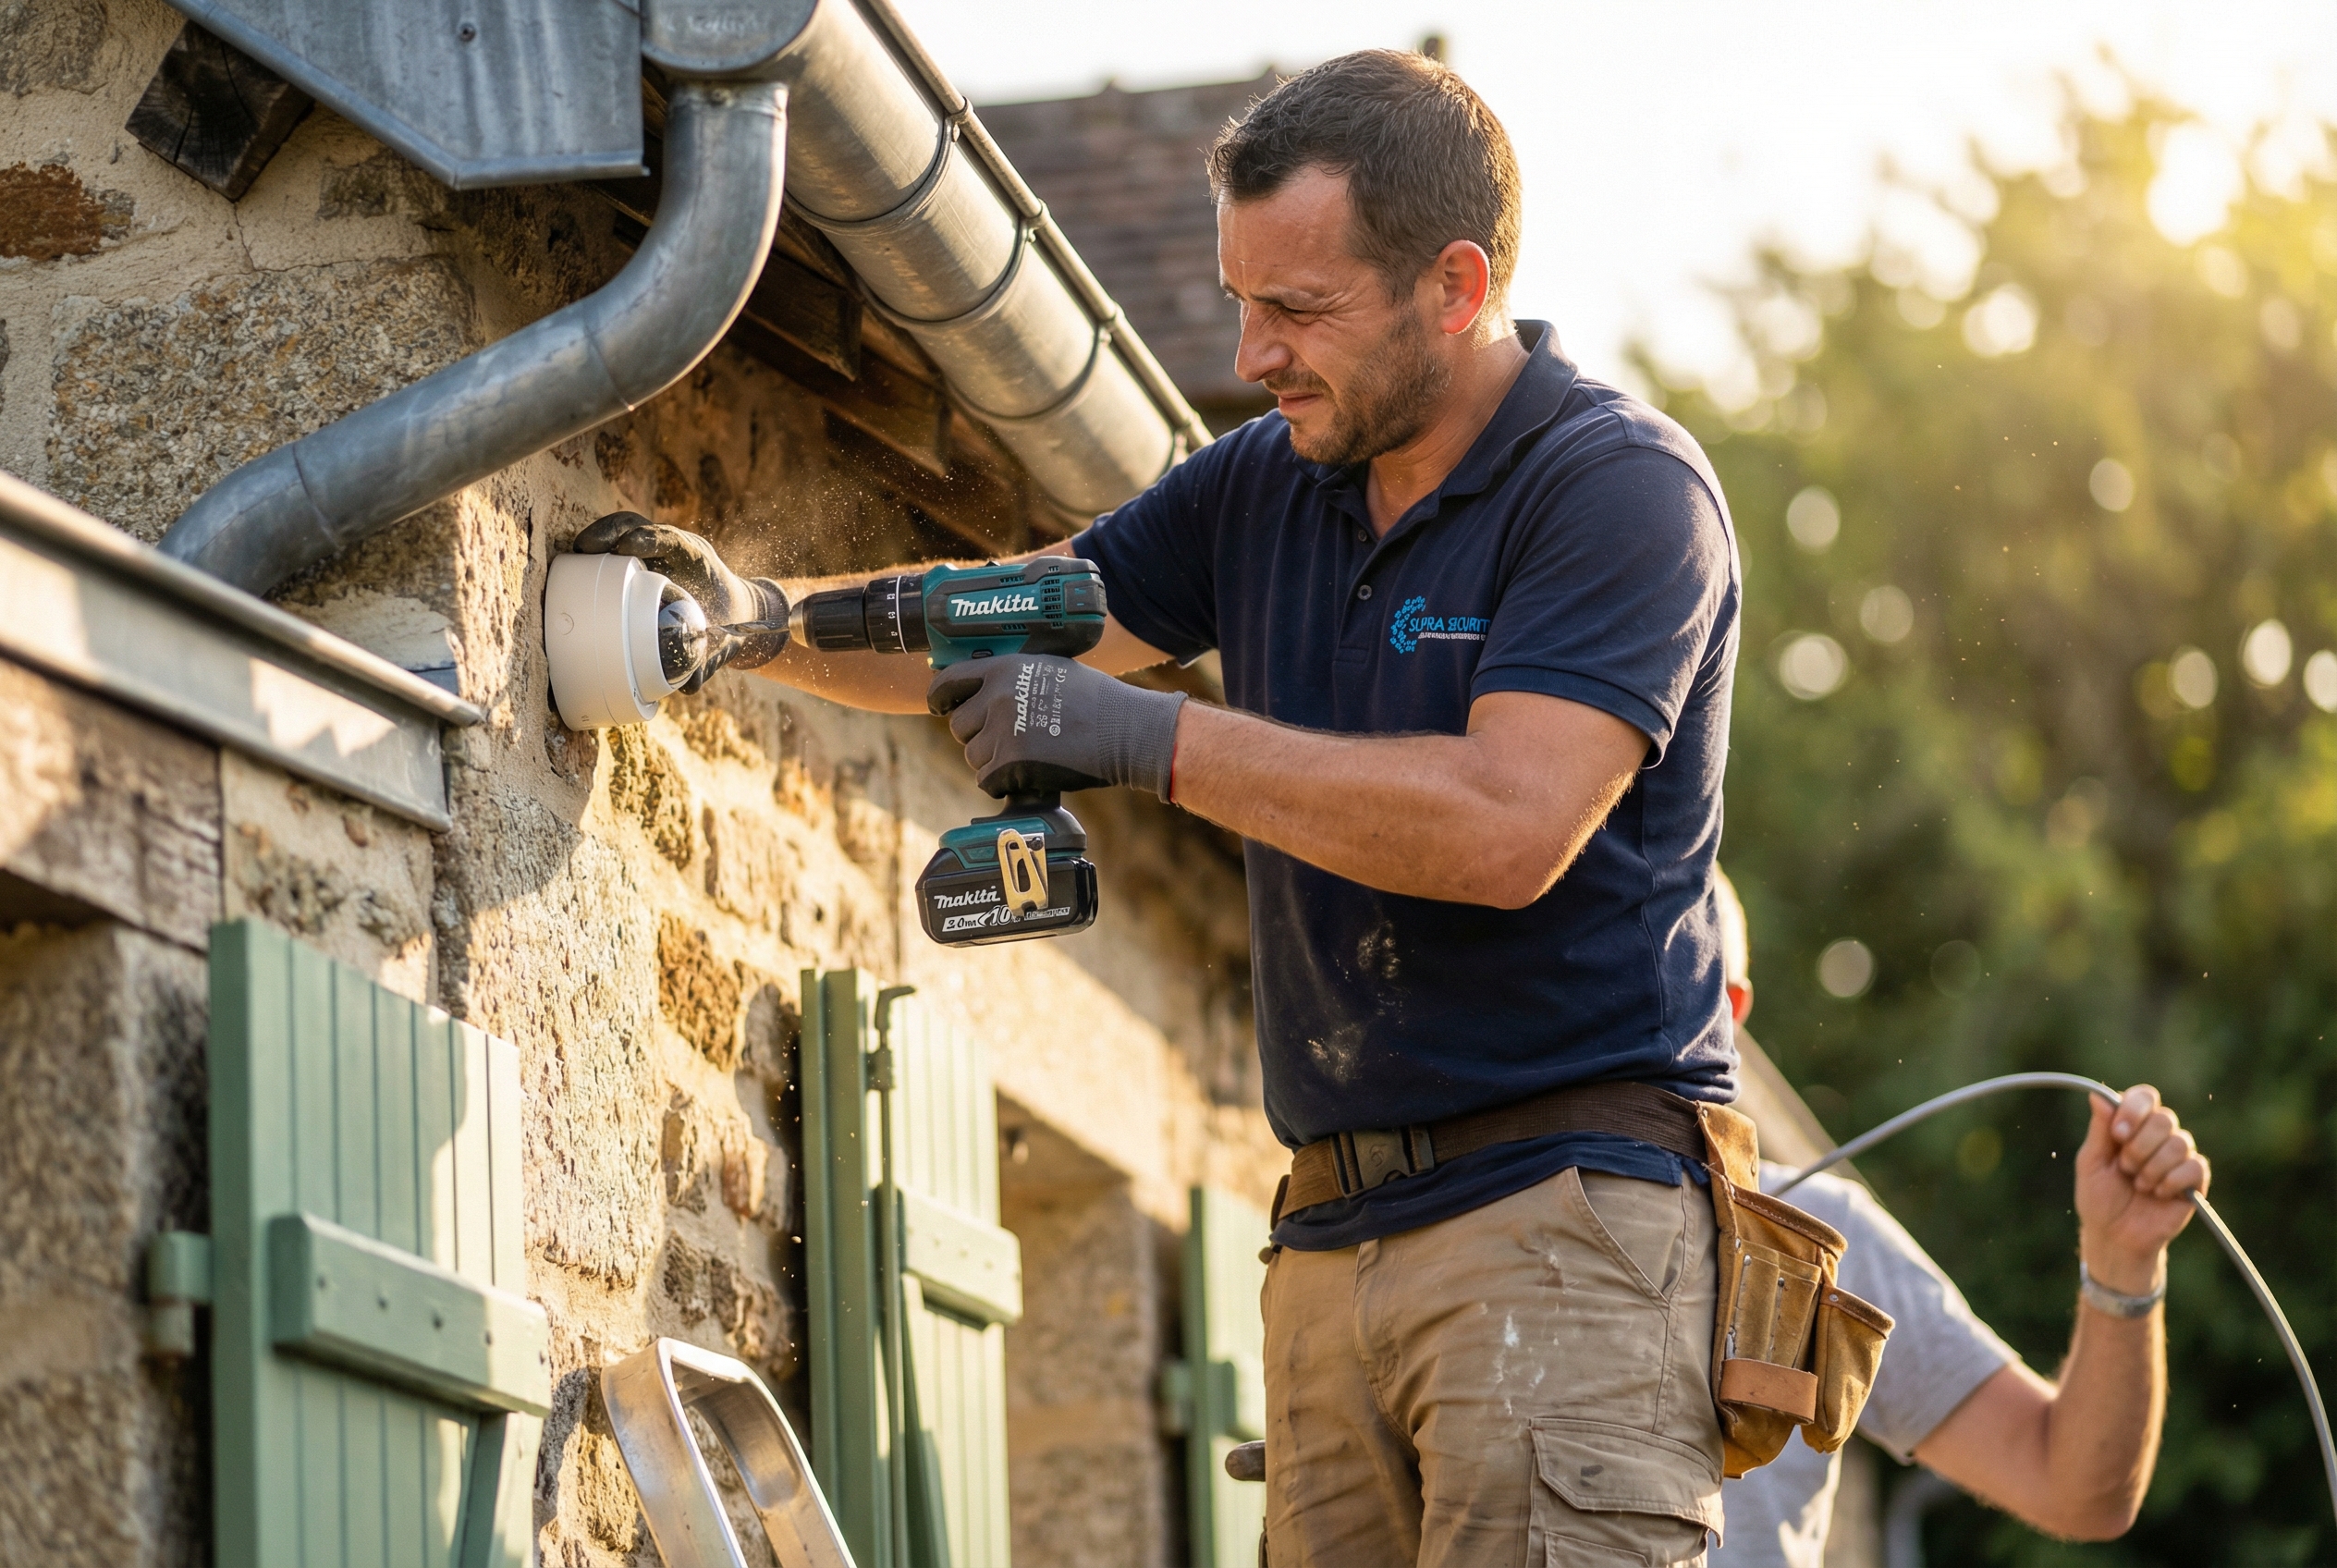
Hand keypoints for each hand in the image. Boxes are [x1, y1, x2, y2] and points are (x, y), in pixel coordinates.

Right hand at [570, 512, 788, 674]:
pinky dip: (599, 550)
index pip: (674, 541)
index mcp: (698, 562)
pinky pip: (617, 547)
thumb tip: (688, 686)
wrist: (735, 616)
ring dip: (601, 535)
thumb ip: (708, 660)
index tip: (628, 547)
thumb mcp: (722, 642)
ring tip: (578, 551)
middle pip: (642, 526)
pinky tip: (579, 562)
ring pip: (626, 529)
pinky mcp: (641, 560)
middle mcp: (675, 550)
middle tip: (588, 547)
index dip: (652, 539)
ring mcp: (656, 552)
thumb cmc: (728, 627)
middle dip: (614, 531)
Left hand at [928, 654, 1184, 799]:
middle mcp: (997, 697)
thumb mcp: (1051, 669)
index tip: (938, 707)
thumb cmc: (1098, 700)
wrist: (1125, 730)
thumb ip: (1016, 676)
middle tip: (1008, 740)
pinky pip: (988, 782)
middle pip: (960, 726)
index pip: (949, 682)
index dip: (940, 698)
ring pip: (973, 757)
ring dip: (992, 762)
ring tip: (1027, 757)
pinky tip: (1030, 774)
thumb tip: (986, 688)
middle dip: (978, 736)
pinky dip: (1004, 784)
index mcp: (1004, 669)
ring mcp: (1002, 731)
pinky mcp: (1011, 764)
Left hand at [2075, 1084, 2208, 1294]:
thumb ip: (2100, 1130)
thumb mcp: (2091, 1162)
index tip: (2118, 1134)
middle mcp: (2158, 1137)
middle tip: (2125, 1168)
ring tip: (2139, 1185)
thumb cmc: (2099, 1199)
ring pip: (2180, 1142)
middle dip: (2139, 1146)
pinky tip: (2158, 1194)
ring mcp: (2179, 1158)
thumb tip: (2098, 1095)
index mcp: (2132, 1127)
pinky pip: (2195, 1166)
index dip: (2134, 1110)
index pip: (2145, 1097)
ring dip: (2152, 1167)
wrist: (2115, 1237)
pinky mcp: (2195, 1181)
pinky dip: (2171, 1181)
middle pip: (2164, 1118)